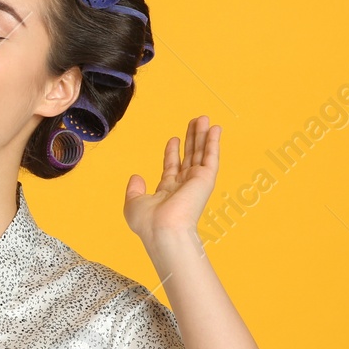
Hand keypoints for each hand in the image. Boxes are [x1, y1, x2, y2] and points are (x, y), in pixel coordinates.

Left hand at [124, 115, 218, 245]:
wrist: (163, 230)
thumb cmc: (148, 222)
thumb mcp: (133, 203)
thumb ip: (134, 189)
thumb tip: (136, 177)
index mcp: (168, 192)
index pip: (172, 167)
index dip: (172, 152)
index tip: (174, 138)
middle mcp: (184, 186)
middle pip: (189, 156)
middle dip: (191, 139)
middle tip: (194, 122)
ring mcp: (196, 182)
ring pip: (200, 153)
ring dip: (202, 136)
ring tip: (203, 118)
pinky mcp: (206, 179)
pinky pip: (211, 156)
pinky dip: (213, 142)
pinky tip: (215, 129)